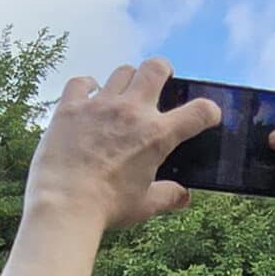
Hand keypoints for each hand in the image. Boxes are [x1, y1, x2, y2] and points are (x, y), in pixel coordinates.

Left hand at [0, 58, 219, 275]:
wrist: (64, 205)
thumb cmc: (107, 207)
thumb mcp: (145, 205)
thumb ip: (168, 196)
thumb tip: (183, 196)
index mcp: (157, 136)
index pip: (199, 112)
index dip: (209, 111)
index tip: (207, 115)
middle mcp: (132, 112)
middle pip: (156, 68)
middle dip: (163, 70)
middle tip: (162, 79)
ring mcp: (100, 105)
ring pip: (122, 72)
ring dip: (128, 79)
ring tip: (124, 92)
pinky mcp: (71, 107)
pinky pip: (81, 82)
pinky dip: (87, 86)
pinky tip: (89, 94)